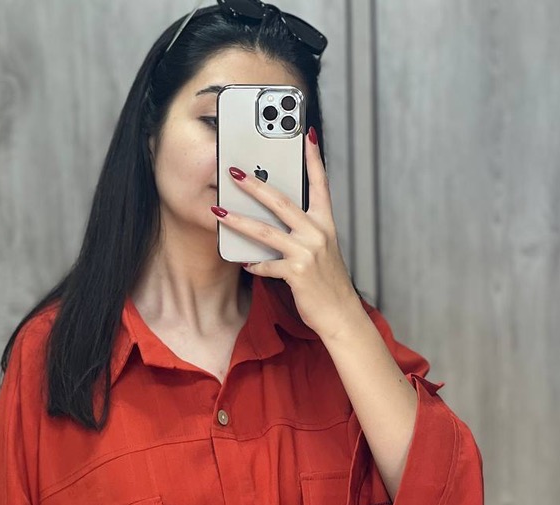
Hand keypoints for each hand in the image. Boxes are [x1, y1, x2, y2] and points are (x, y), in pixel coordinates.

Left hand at [212, 126, 362, 340]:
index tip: (305, 135)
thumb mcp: (322, 251)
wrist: (341, 314)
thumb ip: (303, 234)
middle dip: (255, 185)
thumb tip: (276, 224)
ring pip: (266, 231)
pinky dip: (254, 265)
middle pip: (282, 201)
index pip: (320, 184)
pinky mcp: (297, 272)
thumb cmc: (327, 283)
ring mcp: (307, 252)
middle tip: (235, 172)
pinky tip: (245, 263)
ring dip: (239, 220)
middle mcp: (318, 233)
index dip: (313, 159)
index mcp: (325, 224)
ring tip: (219, 212)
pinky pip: (267, 265)